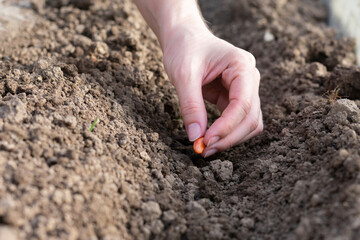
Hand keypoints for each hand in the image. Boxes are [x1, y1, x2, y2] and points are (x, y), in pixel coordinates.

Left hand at [163, 29, 262, 157]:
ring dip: (231, 139)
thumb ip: (190, 105)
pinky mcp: (235, 97)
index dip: (226, 126)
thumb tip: (196, 137)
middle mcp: (249, 78)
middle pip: (251, 117)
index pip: (243, 103)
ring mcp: (245, 88)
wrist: (184, 37)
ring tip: (206, 148)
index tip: (205, 141)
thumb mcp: (183, 75)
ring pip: (250, 123)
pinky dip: (227, 133)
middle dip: (229, 137)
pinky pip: (239, 121)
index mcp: (241, 65)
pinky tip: (210, 139)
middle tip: (204, 150)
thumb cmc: (184, 48)